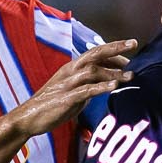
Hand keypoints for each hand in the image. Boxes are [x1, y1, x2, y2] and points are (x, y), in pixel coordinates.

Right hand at [8, 39, 137, 137]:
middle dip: (115, 48)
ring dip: (113, 72)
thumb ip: (88, 85)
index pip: (95, 53)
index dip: (113, 50)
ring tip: (131, 76)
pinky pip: (86, 90)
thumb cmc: (51, 105)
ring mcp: (67, 84)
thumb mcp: (72, 91)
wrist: (27, 118)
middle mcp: (70, 71)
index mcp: (71, 68)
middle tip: (134, 44)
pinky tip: (114, 87)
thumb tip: (106, 84)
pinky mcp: (66, 99)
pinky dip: (101, 87)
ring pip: (93, 71)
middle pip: (95, 54)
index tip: (131, 51)